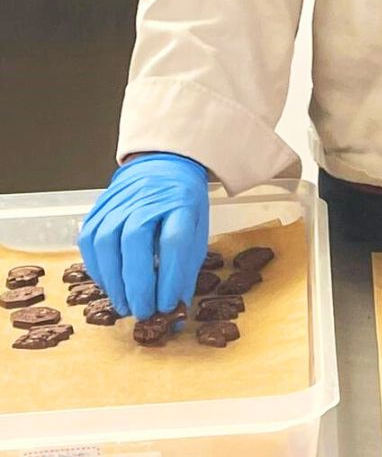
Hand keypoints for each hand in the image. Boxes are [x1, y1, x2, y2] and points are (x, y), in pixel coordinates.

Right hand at [78, 153, 208, 319]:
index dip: (170, 277)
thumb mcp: (197, 230)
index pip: (174, 239)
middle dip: (138, 284)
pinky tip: (109, 284)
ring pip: (106, 241)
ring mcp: (119, 200)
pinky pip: (89, 240)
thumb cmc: (181, 204)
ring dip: (114, 280)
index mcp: (180, 201)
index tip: (169, 305)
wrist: (163, 167)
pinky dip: (97, 268)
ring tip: (125, 305)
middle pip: (135, 239)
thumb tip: (176, 311)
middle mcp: (147, 197)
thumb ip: (186, 268)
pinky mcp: (98, 207)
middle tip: (143, 312)